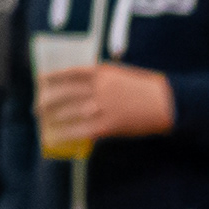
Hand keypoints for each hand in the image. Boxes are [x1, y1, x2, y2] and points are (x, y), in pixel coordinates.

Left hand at [35, 61, 175, 142]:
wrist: (169, 103)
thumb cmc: (149, 88)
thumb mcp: (123, 75)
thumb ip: (102, 78)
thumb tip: (83, 85)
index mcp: (101, 73)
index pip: (68, 74)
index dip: (51, 78)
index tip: (40, 81)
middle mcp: (98, 88)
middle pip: (63, 94)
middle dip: (47, 101)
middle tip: (38, 107)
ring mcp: (102, 107)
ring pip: (69, 112)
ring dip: (53, 118)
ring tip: (45, 122)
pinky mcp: (109, 125)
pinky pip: (81, 130)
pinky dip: (67, 133)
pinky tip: (58, 135)